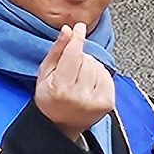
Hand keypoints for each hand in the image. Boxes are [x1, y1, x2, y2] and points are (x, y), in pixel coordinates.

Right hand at [36, 22, 115, 136]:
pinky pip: (107, 76)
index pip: (74, 56)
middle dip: (79, 59)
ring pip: (98, 66)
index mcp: (61, 89)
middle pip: (86, 59)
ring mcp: (96, 101)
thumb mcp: (44, 74)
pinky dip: (99, 75)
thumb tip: (68, 30)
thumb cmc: (50, 98)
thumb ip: (57, 51)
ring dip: (89, 67)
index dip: (77, 39)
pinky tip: (89, 85)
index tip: (79, 28)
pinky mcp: (108, 103)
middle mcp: (80, 97)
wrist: (61, 126)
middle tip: (70, 72)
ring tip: (79, 80)